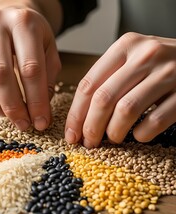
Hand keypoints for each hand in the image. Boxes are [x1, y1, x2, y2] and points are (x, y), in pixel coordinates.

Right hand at [0, 7, 60, 130]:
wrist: (10, 16)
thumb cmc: (33, 37)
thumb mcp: (50, 52)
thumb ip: (48, 79)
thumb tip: (40, 112)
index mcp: (23, 24)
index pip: (30, 69)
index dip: (37, 101)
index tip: (41, 122)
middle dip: (13, 107)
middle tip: (23, 124)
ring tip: (6, 114)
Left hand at [65, 32, 175, 147]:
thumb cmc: (156, 64)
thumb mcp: (129, 61)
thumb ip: (106, 80)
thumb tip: (80, 117)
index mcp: (125, 46)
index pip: (88, 85)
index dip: (76, 114)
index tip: (71, 134)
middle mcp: (145, 55)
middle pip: (104, 99)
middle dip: (91, 127)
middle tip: (88, 143)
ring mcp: (168, 72)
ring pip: (126, 110)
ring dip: (114, 132)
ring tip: (113, 138)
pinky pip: (155, 121)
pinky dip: (141, 134)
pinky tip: (138, 135)